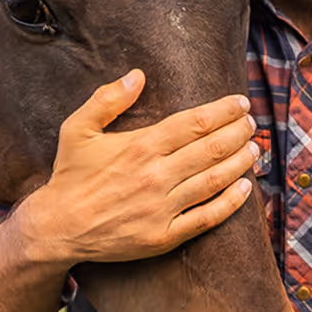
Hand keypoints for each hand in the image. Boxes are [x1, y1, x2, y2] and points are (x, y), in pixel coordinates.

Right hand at [17, 70, 257, 267]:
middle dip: (238, 132)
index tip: (241, 103)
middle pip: (212, 148)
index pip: (195, 123)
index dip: (224, 111)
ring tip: (255, 149)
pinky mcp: (164, 235)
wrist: (57, 227)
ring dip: (240, 162)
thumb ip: (107, 99)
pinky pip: (206, 218)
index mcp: (140, 146)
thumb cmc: (70, 175)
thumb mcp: (77, 129)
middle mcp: (156, 175)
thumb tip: (137, 76)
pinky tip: (245, 188)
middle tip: (251, 124)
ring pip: (214, 180)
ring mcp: (162, 208)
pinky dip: (231, 202)